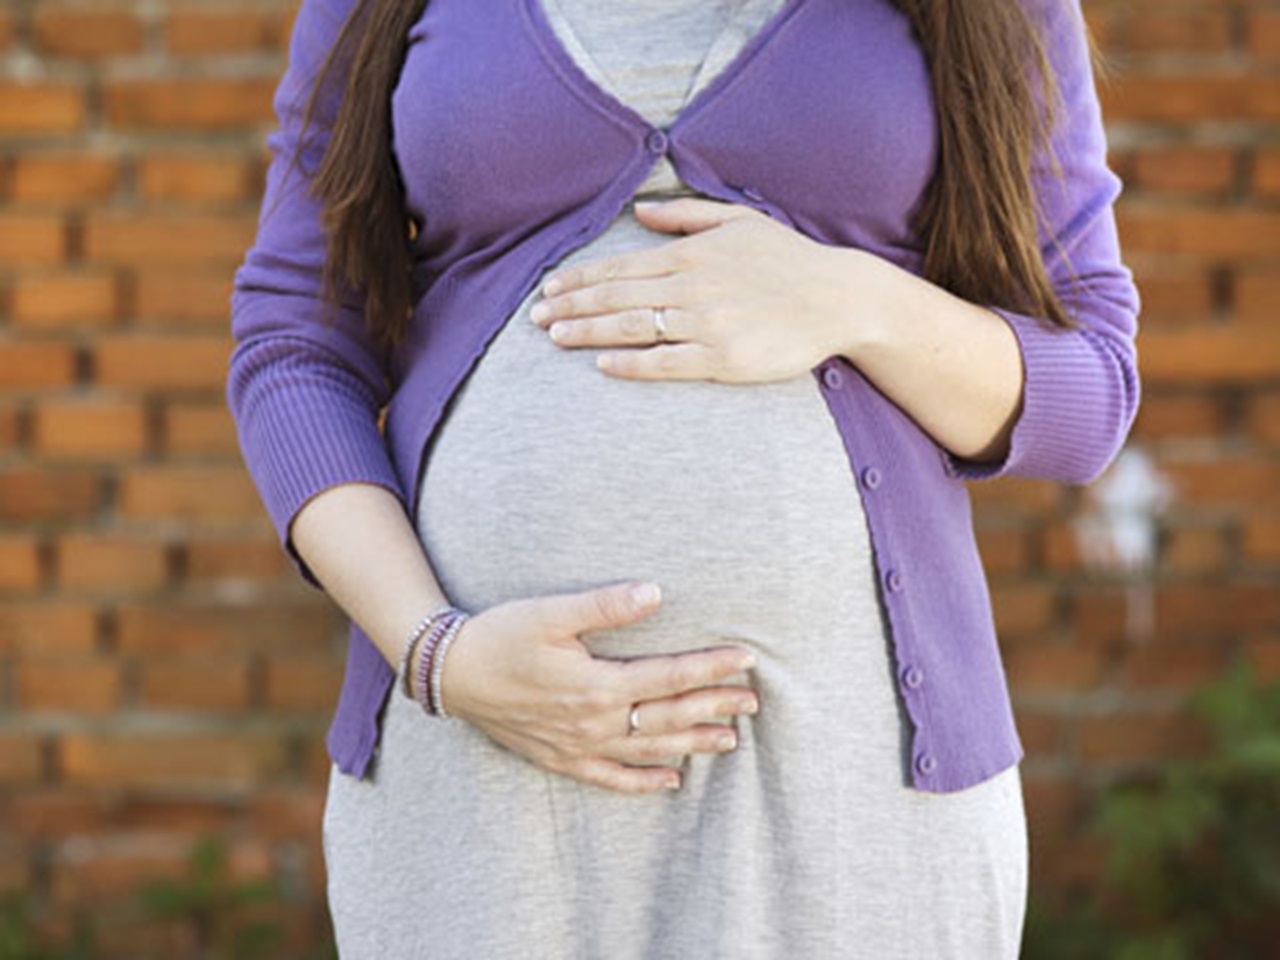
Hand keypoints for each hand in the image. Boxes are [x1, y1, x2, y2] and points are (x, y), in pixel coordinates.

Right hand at [433, 580, 759, 794]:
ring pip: (649, 750)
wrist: (450, 674)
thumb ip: (605, 605)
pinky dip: (644, 782)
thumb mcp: (551, 613)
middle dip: (715, 707)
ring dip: (692, 744)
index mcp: (598, 684)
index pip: (670, 676)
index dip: (712, 668)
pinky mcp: (561, 759)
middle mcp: (595, 721)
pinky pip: (612, 779)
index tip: (747, 658)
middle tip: (754, 701)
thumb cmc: (501, 635)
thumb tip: (655, 592)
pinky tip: (672, 783)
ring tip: (730, 740)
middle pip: (668, 716)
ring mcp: (579, 746)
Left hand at [529, 197, 888, 382]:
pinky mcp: (723, 359)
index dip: (579, 280)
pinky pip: (667, 362)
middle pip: (616, 297)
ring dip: (587, 332)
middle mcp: (692, 287)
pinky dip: (632, 363)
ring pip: (632, 328)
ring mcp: (706, 324)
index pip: (620, 268)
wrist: (838, 298)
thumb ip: (685, 215)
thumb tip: (639, 211)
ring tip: (555, 337)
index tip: (548, 290)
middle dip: (570, 306)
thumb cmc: (789, 259)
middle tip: (534, 319)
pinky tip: (602, 365)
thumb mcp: (738, 221)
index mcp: (691, 254)